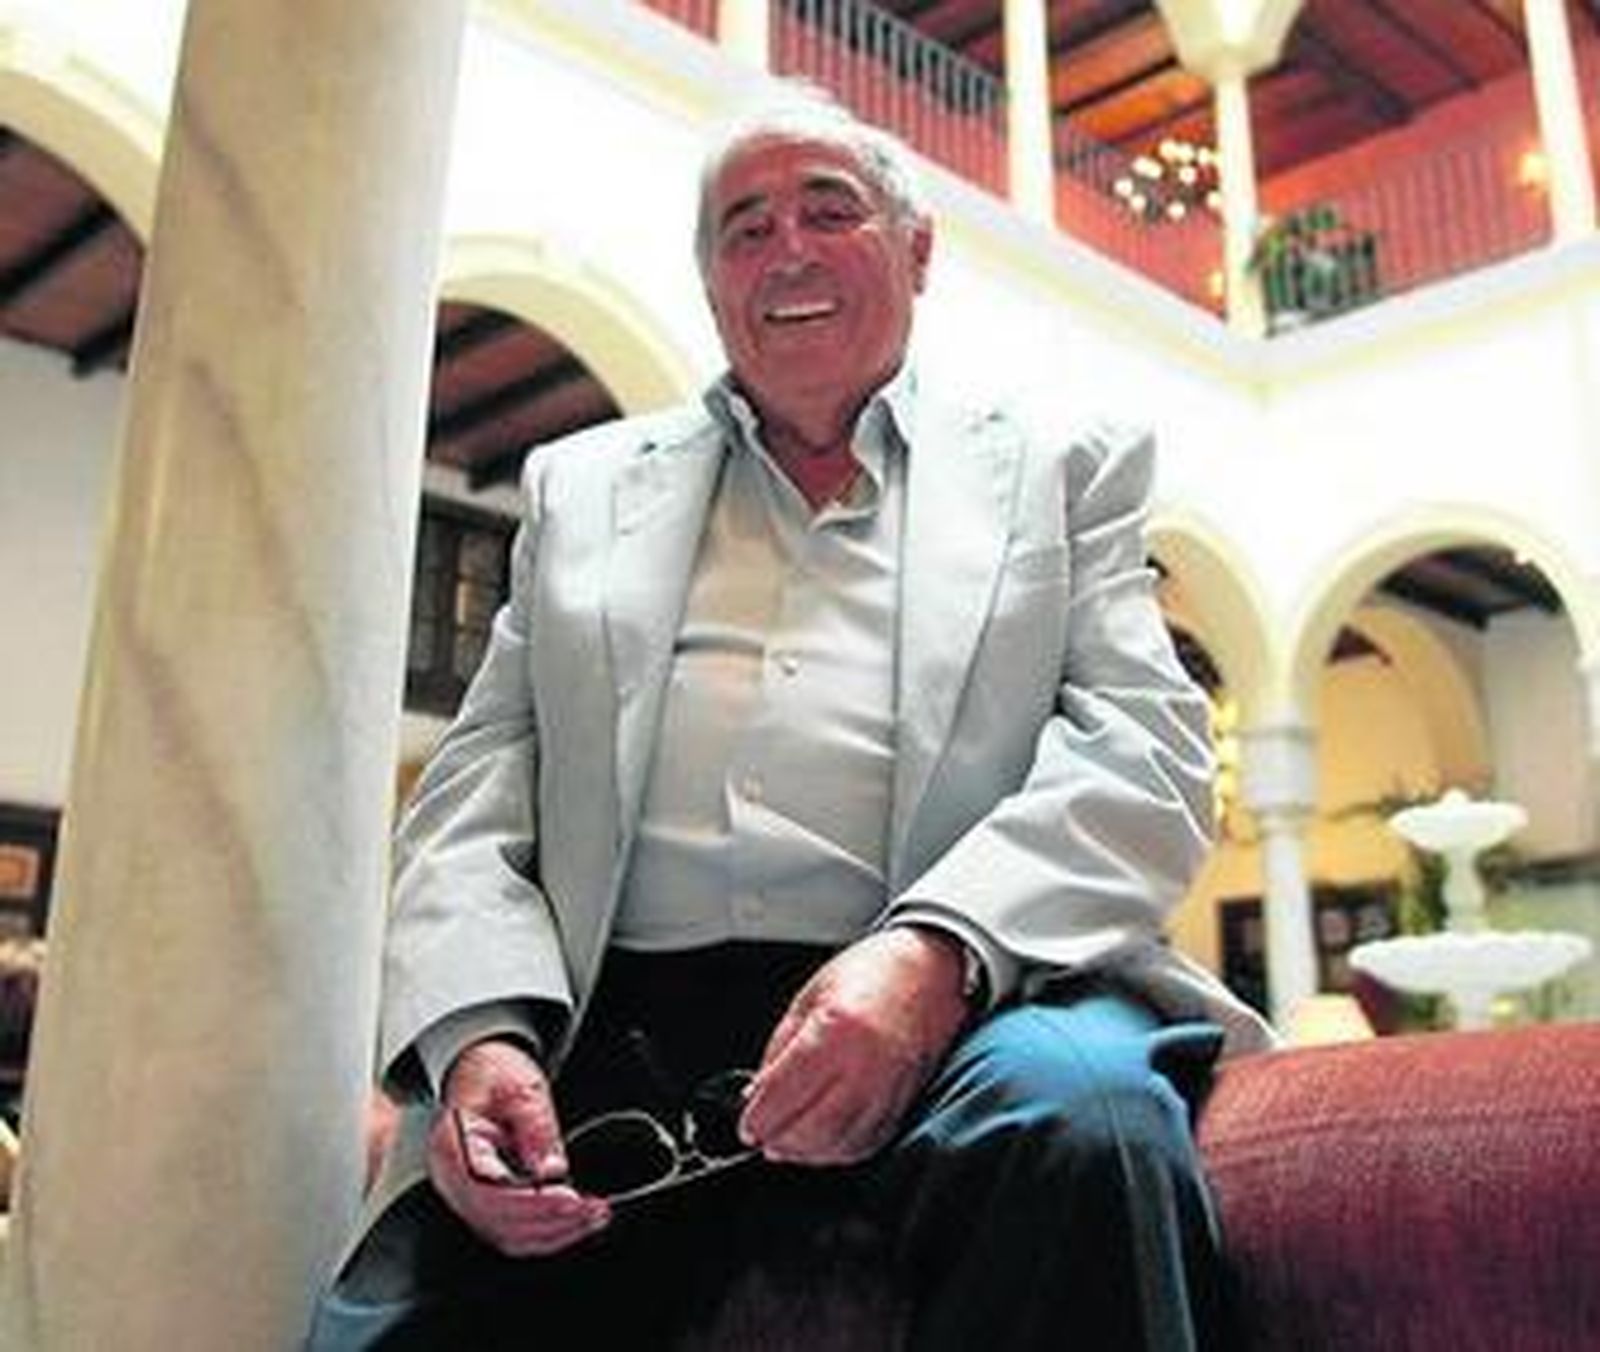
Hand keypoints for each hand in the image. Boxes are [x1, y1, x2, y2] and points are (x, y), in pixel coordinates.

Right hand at [427, 1038, 609, 1256]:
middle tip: (594, 1210)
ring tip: (593, 1216)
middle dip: (552, 1222)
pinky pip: (512, 1231)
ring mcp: (466, 1195)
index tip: (572, 1201)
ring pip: (507, 1236)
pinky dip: (546, 1231)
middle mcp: (452, 1179)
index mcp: (452, 1147)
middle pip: (498, 1222)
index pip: (488, 1193)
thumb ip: (535, 1126)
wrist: (479, 1068)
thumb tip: (550, 1169)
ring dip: (554, 1232)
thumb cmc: (492, 1072)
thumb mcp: (519, 1086)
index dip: (533, 1204)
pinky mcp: (485, 1202)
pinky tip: (574, 1220)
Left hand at [738, 928, 970, 1164]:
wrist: (930, 970)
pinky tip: (822, 1142)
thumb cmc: (871, 973)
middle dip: (779, 1140)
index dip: (757, 1119)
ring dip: (807, 1152)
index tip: (746, 1125)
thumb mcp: (808, 999)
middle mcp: (865, 1065)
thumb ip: (780, 1050)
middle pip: (812, 1129)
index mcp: (835, 1031)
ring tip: (787, 1143)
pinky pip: (868, 1142)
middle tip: (762, 1136)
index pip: (784, 1095)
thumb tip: (759, 1094)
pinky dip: (839, 1151)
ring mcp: (889, 1088)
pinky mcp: (904, 1101)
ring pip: (840, 1143)